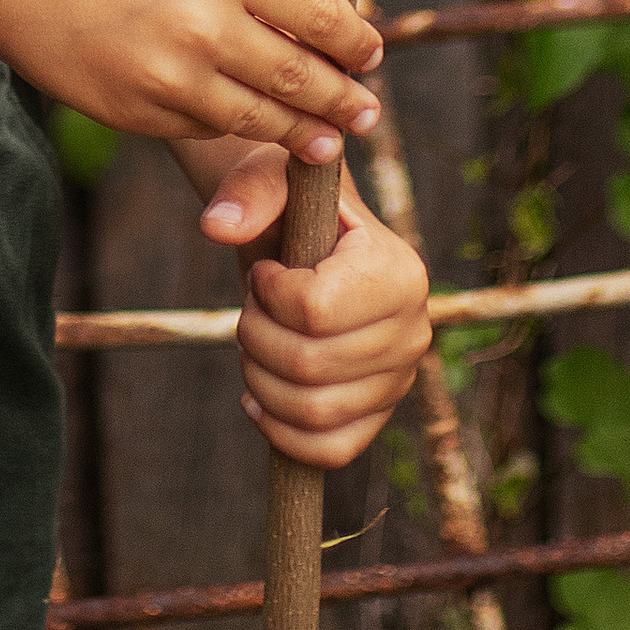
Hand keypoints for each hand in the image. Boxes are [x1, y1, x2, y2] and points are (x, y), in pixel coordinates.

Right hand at [0, 0, 383, 162]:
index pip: (321, 15)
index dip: (356, 40)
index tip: (371, 51)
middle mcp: (206, 24)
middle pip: (301, 79)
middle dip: (344, 101)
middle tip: (368, 113)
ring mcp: (170, 77)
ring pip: (260, 119)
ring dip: (305, 134)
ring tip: (330, 142)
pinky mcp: (137, 112)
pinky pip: (204, 128)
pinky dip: (237, 131)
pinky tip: (256, 131)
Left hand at [182, 143, 430, 466]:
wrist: (312, 241)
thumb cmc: (294, 207)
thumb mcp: (272, 179)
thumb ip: (247, 195)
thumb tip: (216, 228)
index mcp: (399, 270)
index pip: (315, 310)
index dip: (268, 296)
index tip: (263, 272)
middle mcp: (413, 329)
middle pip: (308, 365)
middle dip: (255, 337)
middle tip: (251, 309)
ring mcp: (400, 379)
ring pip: (315, 412)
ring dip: (259, 380)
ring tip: (252, 344)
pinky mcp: (379, 415)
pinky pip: (331, 450)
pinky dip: (282, 432)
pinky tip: (258, 398)